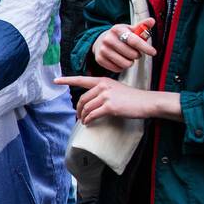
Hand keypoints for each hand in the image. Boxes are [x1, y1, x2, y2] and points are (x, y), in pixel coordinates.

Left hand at [55, 77, 180, 123]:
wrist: (147, 102)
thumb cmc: (132, 98)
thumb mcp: (115, 88)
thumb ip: (102, 91)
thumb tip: (89, 101)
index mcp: (103, 81)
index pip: (82, 79)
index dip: (67, 80)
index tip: (56, 81)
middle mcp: (103, 86)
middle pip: (82, 99)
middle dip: (78, 109)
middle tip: (78, 116)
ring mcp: (106, 96)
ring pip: (86, 108)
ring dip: (83, 116)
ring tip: (84, 121)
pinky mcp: (110, 107)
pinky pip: (93, 115)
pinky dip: (89, 120)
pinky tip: (88, 123)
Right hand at [92, 19, 156, 72]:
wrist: (101, 40)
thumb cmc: (120, 35)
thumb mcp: (130, 29)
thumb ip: (142, 26)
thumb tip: (152, 21)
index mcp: (117, 30)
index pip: (134, 41)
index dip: (145, 47)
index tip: (153, 52)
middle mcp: (108, 39)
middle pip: (132, 54)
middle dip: (137, 55)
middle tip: (135, 52)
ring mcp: (103, 50)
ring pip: (126, 64)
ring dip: (130, 62)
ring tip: (128, 57)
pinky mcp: (100, 59)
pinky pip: (118, 69)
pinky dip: (122, 67)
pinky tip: (120, 60)